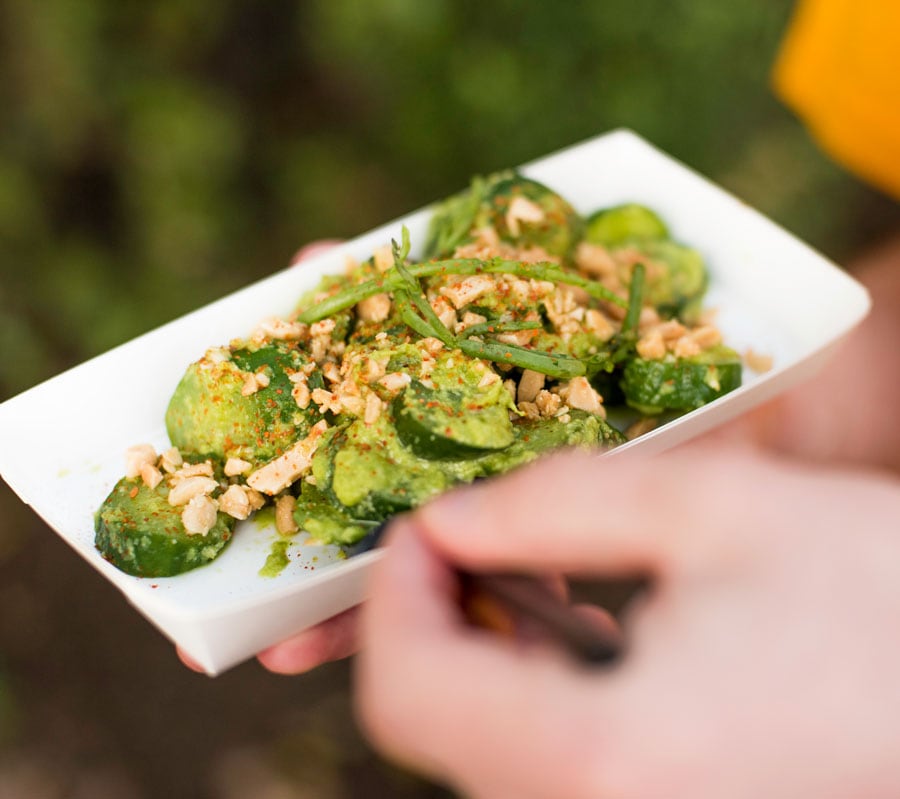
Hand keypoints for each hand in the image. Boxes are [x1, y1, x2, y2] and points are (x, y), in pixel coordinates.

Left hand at [355, 444, 899, 798]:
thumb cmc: (883, 594)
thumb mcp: (708, 510)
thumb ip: (549, 506)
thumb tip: (448, 522)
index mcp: (601, 764)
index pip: (404, 692)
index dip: (390, 594)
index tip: (420, 528)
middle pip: (437, 729)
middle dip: (437, 619)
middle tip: (481, 541)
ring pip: (489, 752)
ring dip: (488, 656)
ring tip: (546, 578)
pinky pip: (554, 771)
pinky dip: (543, 697)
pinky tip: (599, 637)